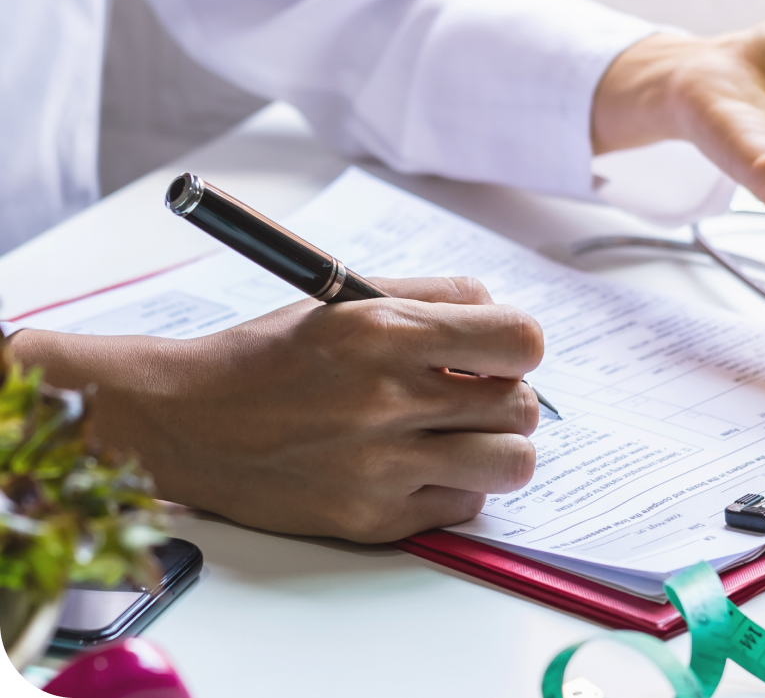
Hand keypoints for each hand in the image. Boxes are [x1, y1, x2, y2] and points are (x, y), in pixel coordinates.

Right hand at [8, 277, 541, 542]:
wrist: (185, 423)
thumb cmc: (271, 357)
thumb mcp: (346, 301)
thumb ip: (435, 299)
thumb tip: (503, 320)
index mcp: (383, 331)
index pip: (520, 340)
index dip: (517, 347)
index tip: (496, 353)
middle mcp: (386, 399)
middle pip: (523, 406)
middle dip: (508, 398)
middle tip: (473, 396)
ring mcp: (381, 467)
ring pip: (511, 464)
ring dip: (498, 448)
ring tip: (462, 436)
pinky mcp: (372, 520)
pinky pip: (465, 506)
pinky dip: (455, 487)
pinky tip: (418, 467)